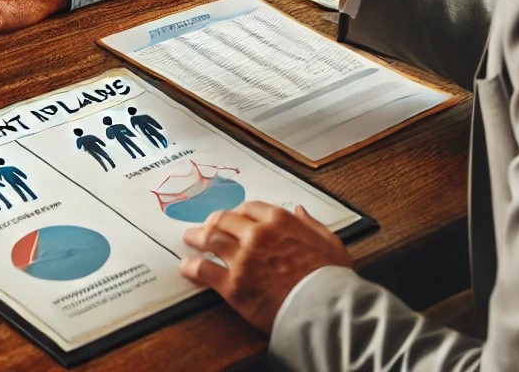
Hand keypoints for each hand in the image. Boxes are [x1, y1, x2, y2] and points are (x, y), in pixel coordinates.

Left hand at [180, 202, 352, 333]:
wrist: (327, 310)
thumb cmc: (331, 279)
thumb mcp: (329, 242)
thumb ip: (311, 224)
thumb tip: (300, 211)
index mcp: (279, 221)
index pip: (248, 207)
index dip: (238, 212)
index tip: (234, 217)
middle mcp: (256, 234)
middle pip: (224, 219)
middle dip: (212, 222)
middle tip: (205, 226)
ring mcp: (242, 258)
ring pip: (210, 240)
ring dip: (197, 239)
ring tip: (189, 240)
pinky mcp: (233, 285)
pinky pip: (204, 271)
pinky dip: (192, 267)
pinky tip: (187, 267)